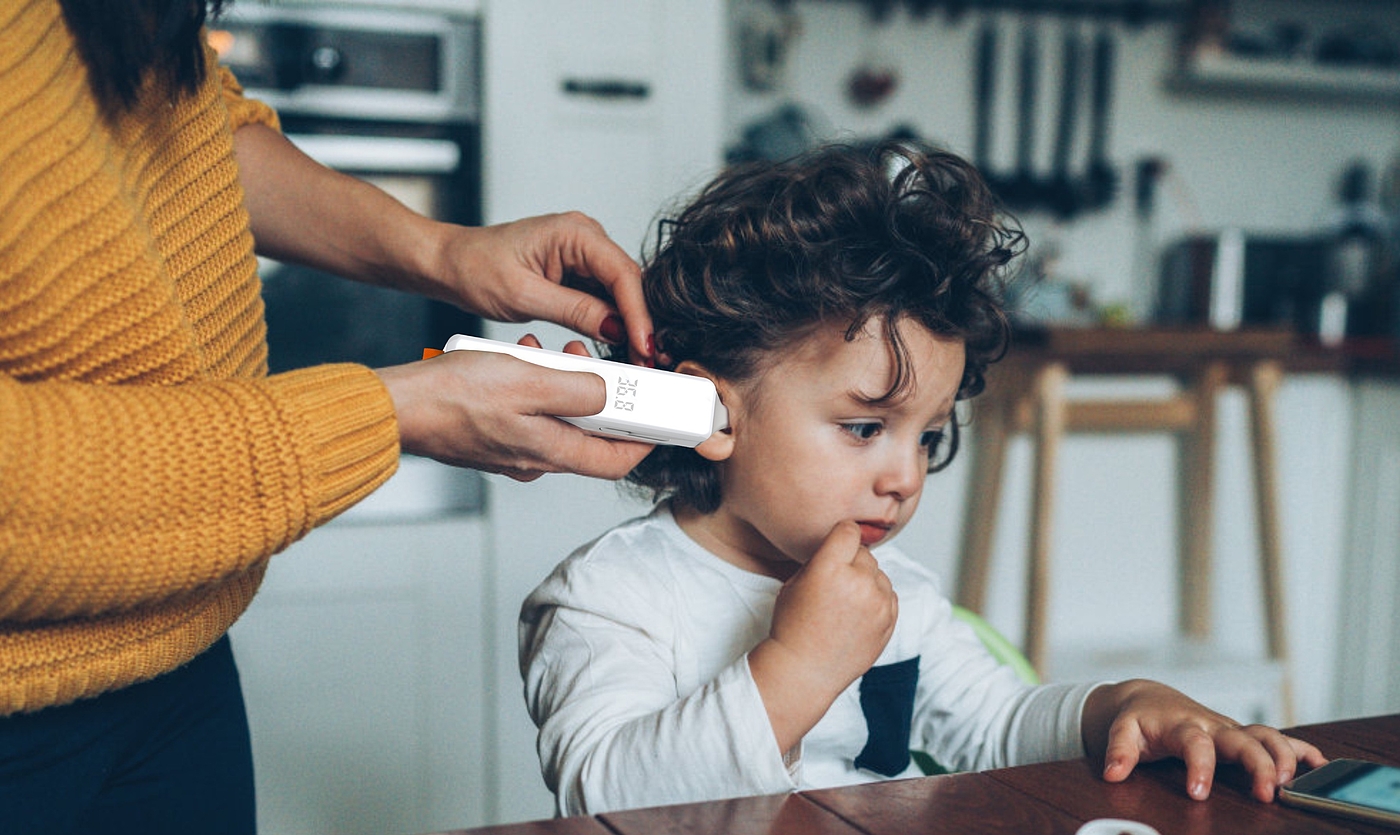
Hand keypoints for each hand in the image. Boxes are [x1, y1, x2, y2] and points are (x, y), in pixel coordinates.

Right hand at [375, 340, 652, 480]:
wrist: (398, 406)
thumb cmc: (455, 396)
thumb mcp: (531, 381)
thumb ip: (580, 390)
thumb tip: (611, 395)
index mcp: (550, 453)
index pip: (616, 462)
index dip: (644, 441)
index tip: (659, 418)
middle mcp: (534, 460)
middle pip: (589, 436)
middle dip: (601, 397)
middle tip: (600, 364)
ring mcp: (512, 450)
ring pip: (557, 419)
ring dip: (565, 383)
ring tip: (555, 352)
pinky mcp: (492, 435)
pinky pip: (529, 413)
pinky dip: (535, 385)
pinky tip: (522, 358)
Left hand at [430, 213, 655, 363]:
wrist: (451, 265)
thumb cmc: (475, 268)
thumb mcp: (524, 295)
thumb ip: (574, 311)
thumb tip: (616, 329)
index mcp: (573, 232)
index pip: (622, 273)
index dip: (638, 312)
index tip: (644, 345)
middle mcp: (585, 237)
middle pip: (628, 283)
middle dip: (638, 322)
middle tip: (645, 360)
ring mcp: (583, 254)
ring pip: (620, 292)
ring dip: (627, 325)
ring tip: (633, 358)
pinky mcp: (577, 272)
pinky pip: (604, 297)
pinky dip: (611, 322)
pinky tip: (616, 345)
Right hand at [748, 521, 897, 750]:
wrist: (805, 670)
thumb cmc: (793, 627)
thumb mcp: (795, 582)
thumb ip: (822, 560)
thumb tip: (841, 545)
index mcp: (830, 568)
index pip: (849, 530)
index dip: (841, 535)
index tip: (837, 542)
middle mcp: (858, 582)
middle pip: (865, 553)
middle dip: (851, 562)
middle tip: (835, 582)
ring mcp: (877, 602)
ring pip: (879, 573)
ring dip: (866, 580)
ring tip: (845, 602)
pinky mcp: (889, 620)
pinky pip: (889, 594)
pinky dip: (877, 599)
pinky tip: (857, 613)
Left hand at [1081, 679, 1327, 802]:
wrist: (1148, 699)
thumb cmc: (1140, 719)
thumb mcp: (1122, 730)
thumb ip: (1118, 750)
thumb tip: (1112, 773)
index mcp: (1182, 725)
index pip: (1194, 743)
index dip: (1199, 767)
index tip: (1198, 793)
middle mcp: (1212, 725)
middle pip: (1243, 739)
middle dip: (1258, 764)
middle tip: (1266, 793)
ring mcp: (1230, 730)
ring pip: (1266, 735)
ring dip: (1284, 756)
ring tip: (1291, 783)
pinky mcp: (1242, 736)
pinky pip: (1277, 738)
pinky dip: (1300, 750)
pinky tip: (1320, 766)